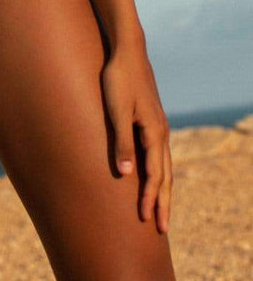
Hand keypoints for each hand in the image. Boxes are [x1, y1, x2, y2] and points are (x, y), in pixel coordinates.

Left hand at [100, 39, 172, 233]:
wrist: (127, 51)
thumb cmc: (118, 79)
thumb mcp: (116, 110)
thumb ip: (121, 141)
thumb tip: (126, 174)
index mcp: (154, 132)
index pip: (155, 174)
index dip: (150, 197)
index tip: (146, 220)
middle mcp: (160, 132)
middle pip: (165, 175)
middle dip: (163, 202)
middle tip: (162, 229)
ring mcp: (158, 126)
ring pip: (164, 165)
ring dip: (163, 189)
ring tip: (160, 209)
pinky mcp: (151, 120)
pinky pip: (159, 154)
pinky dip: (159, 172)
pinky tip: (153, 176)